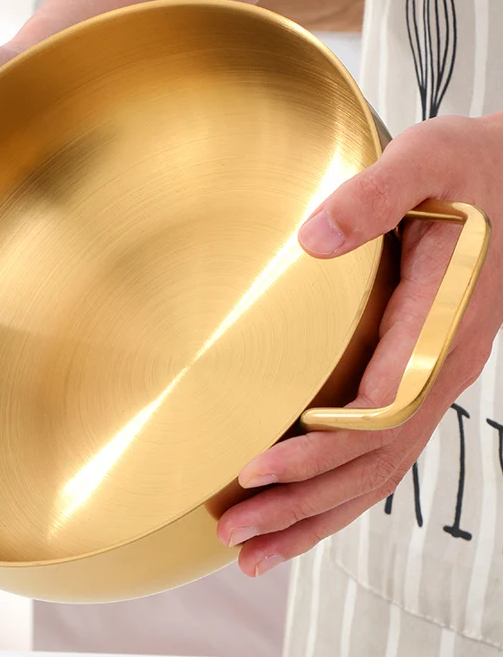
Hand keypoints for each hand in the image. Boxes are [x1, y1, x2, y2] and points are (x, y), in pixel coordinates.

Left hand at [217, 113, 502, 577]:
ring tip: (253, 548)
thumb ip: (373, 197)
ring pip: (375, 471)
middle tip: (236, 532)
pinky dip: (340, 489)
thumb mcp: (427, 162)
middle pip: (369, 460)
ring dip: (314, 513)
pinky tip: (301, 507)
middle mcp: (441, 368)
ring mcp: (434, 380)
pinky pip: (383, 450)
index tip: (256, 469)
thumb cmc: (474, 169)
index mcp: (440, 325)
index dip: (318, 448)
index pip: (377, 410)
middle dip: (301, 501)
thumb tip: (312, 241)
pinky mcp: (421, 377)